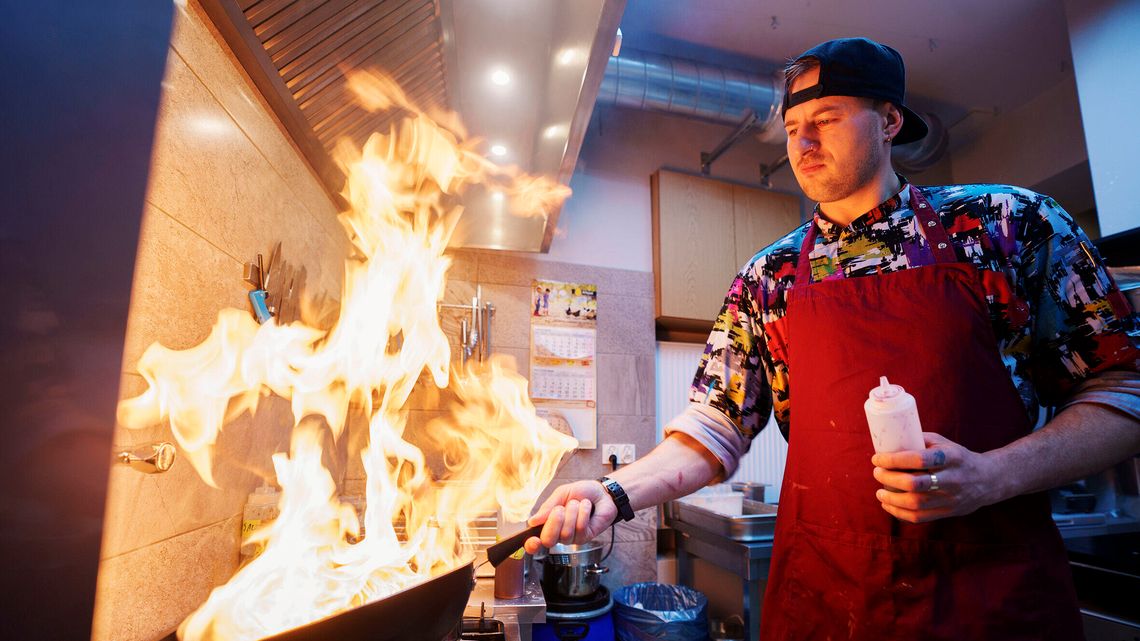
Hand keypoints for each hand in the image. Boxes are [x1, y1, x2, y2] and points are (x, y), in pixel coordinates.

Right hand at [523, 480, 615, 553]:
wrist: (602, 492)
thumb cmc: (581, 493)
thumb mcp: (561, 494)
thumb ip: (547, 507)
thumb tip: (532, 521)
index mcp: (548, 523)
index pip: (534, 542)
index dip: (531, 545)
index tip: (533, 540)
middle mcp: (557, 534)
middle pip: (548, 540)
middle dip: (553, 523)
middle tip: (560, 509)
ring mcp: (572, 538)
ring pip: (565, 534)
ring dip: (572, 513)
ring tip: (577, 503)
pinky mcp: (585, 538)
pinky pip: (579, 529)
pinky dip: (582, 514)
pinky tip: (586, 506)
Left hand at [870, 432, 998, 522]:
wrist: (988, 479)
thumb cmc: (957, 457)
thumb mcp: (943, 443)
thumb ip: (919, 441)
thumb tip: (888, 443)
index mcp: (951, 457)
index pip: (919, 459)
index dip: (894, 460)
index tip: (877, 458)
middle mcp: (953, 479)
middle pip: (915, 484)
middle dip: (889, 479)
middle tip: (877, 473)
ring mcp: (951, 499)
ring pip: (916, 504)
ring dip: (891, 499)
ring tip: (879, 492)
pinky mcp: (948, 512)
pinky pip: (919, 517)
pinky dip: (899, 513)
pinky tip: (888, 505)